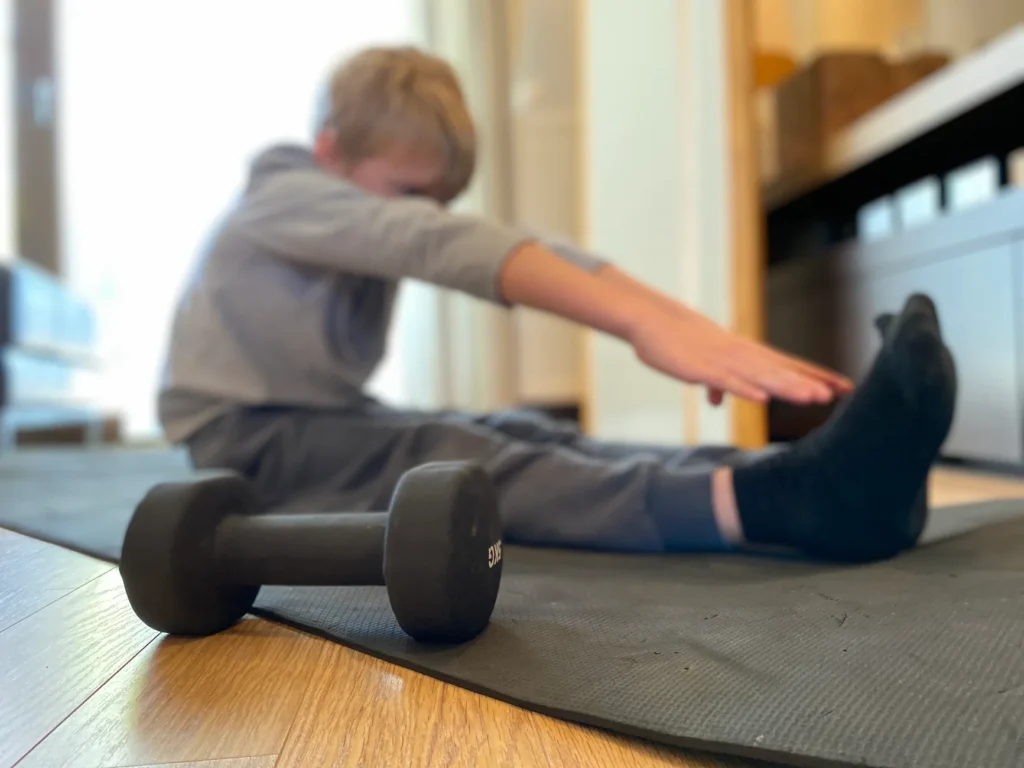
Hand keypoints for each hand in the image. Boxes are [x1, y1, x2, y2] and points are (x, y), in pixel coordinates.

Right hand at [628, 310, 852, 405]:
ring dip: (786, 387)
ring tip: (812, 398)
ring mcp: (722, 361)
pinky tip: (762, 400)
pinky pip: (725, 381)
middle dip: (809, 383)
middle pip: (780, 371)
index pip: (788, 365)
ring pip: (759, 376)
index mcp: (745, 354)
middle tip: (838, 394)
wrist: (652, 322)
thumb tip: (718, 401)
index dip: (815, 376)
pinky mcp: (700, 369)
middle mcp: (741, 355)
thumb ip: (717, 384)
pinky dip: (744, 390)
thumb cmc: (680, 343)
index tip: (845, 386)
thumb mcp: (703, 366)